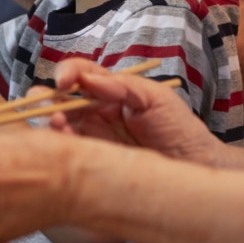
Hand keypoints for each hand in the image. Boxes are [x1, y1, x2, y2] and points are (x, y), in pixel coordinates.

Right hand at [46, 59, 226, 167]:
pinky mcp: (93, 163)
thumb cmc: (180, 129)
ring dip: (51, 123)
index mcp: (110, 91)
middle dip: (47, 99)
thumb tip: (88, 79)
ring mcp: (92, 139)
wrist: (196, 169)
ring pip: (59, 126)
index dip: (67, 73)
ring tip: (58, 126)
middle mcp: (96, 113)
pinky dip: (61, 148)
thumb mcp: (157, 98)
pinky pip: (69, 153)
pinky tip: (66, 147)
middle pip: (60, 100)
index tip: (64, 81)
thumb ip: (125, 84)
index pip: (80, 74)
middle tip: (47, 106)